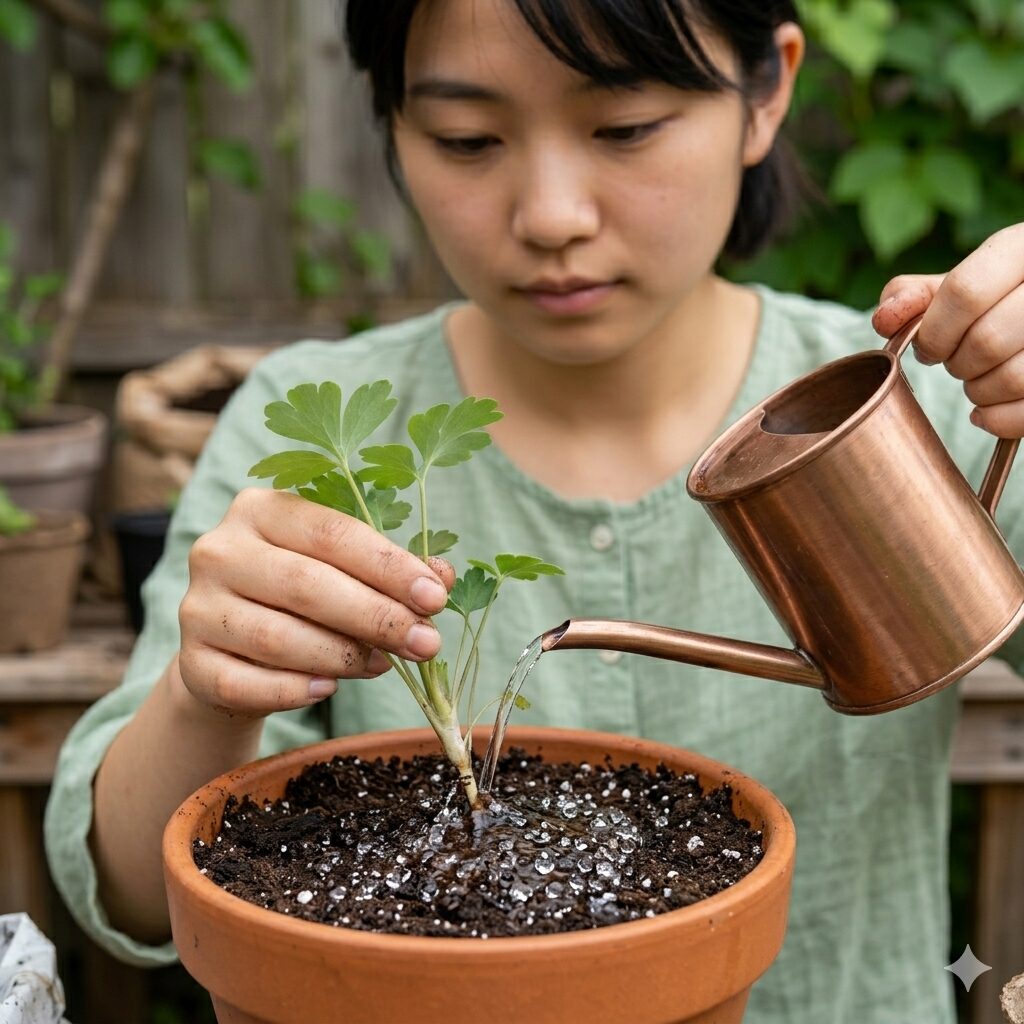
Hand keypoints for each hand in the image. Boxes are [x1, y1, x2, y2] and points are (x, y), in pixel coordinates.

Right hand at [177, 488, 453, 716]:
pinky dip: (292, 690)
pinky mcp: (191, 663)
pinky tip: (328, 689)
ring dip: (342, 656)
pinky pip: (245, 683)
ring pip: (277, 637)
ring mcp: (197, 607)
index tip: (434, 598)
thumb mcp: (346, 570)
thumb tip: (442, 578)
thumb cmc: (304, 596)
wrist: (234, 649)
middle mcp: (220, 550)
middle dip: (376, 616)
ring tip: (385, 665)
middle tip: (425, 643)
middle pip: (306, 584)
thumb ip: (391, 570)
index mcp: (261, 509)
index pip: (332, 532)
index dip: (388, 566)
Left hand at [871, 224, 1023, 436]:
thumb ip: (917, 297)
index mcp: (1022, 249)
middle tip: (956, 361)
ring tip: (976, 379)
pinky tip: (987, 409)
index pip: (966, 292)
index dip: (934, 331)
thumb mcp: (963, 281)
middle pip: (987, 340)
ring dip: (978, 391)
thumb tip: (885, 320)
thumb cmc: (998, 296)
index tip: (928, 347)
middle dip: (956, 363)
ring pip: (1013, 377)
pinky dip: (997, 419)